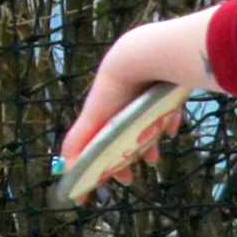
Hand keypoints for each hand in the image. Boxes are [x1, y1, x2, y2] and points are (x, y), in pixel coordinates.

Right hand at [59, 13, 215, 177]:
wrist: (142, 57)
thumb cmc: (113, 91)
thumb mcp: (93, 120)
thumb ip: (77, 143)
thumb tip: (65, 170)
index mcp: (104, 111)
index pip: (103, 141)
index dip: (106, 162)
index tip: (115, 179)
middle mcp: (123, 103)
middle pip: (125, 136)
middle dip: (128, 156)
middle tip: (135, 174)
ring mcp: (144, 94)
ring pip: (147, 124)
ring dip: (149, 143)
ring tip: (154, 158)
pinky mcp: (165, 86)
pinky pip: (169, 106)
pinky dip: (169, 119)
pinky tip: (171, 128)